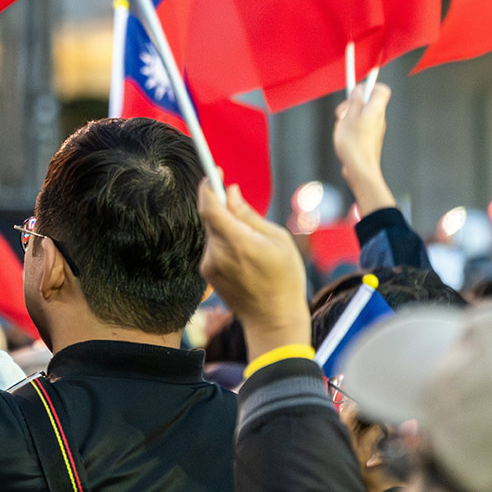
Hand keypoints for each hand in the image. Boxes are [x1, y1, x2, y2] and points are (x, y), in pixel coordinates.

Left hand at [197, 181, 310, 359]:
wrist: (273, 319)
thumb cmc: (284, 278)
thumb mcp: (277, 240)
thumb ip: (249, 215)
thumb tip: (231, 192)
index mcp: (239, 243)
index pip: (210, 206)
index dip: (208, 185)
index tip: (214, 172)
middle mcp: (218, 253)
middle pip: (210, 217)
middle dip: (222, 206)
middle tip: (240, 204)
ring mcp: (209, 265)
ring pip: (211, 232)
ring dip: (225, 227)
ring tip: (251, 244)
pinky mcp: (206, 273)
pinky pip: (212, 246)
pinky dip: (224, 242)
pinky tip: (244, 258)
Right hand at [333, 83, 395, 212]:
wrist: (360, 169)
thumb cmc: (354, 145)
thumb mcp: (348, 117)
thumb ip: (355, 101)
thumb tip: (359, 90)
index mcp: (375, 110)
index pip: (381, 90)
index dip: (369, 86)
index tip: (356, 89)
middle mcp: (378, 118)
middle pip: (368, 102)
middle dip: (353, 103)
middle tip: (343, 111)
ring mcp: (375, 129)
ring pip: (362, 114)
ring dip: (349, 116)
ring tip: (341, 125)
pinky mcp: (370, 139)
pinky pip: (360, 126)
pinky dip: (351, 127)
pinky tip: (343, 135)